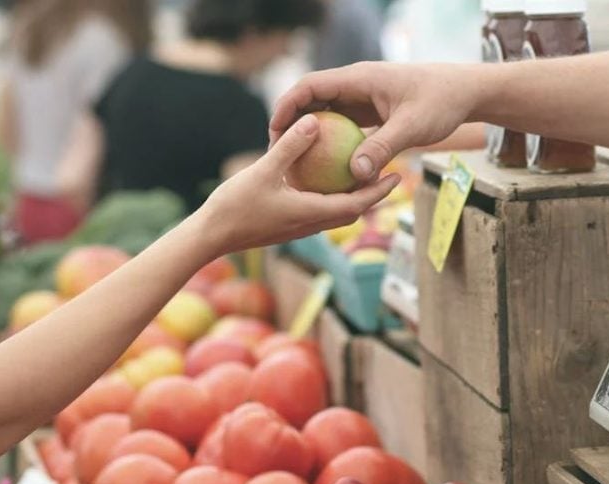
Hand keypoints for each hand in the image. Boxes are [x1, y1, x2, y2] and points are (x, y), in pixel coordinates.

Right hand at [196, 114, 400, 255]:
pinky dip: (330, 197)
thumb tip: (314, 121)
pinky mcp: (287, 225)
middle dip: (373, 194)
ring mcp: (299, 227)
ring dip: (353, 197)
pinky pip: (318, 210)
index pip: (356, 204)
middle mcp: (310, 224)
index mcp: (311, 213)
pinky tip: (324, 179)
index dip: (379, 191)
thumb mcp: (263, 171)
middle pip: (352, 210)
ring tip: (363, 174)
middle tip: (390, 173)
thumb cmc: (235, 206)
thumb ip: (290, 147)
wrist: (210, 237)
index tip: (397, 175)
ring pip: (336, 212)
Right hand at [269, 62, 478, 182]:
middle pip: (312, 100)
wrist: (465, 92)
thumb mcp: (412, 127)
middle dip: (292, 123)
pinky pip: (344, 126)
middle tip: (277, 152)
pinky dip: (333, 143)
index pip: (310, 86)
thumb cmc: (441, 102)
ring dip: (311, 135)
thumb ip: (382, 148)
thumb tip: (355, 175)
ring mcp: (363, 98)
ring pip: (327, 114)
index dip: (287, 106)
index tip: (274, 131)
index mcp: (359, 79)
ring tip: (296, 163)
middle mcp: (357, 85)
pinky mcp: (372, 112)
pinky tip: (327, 169)